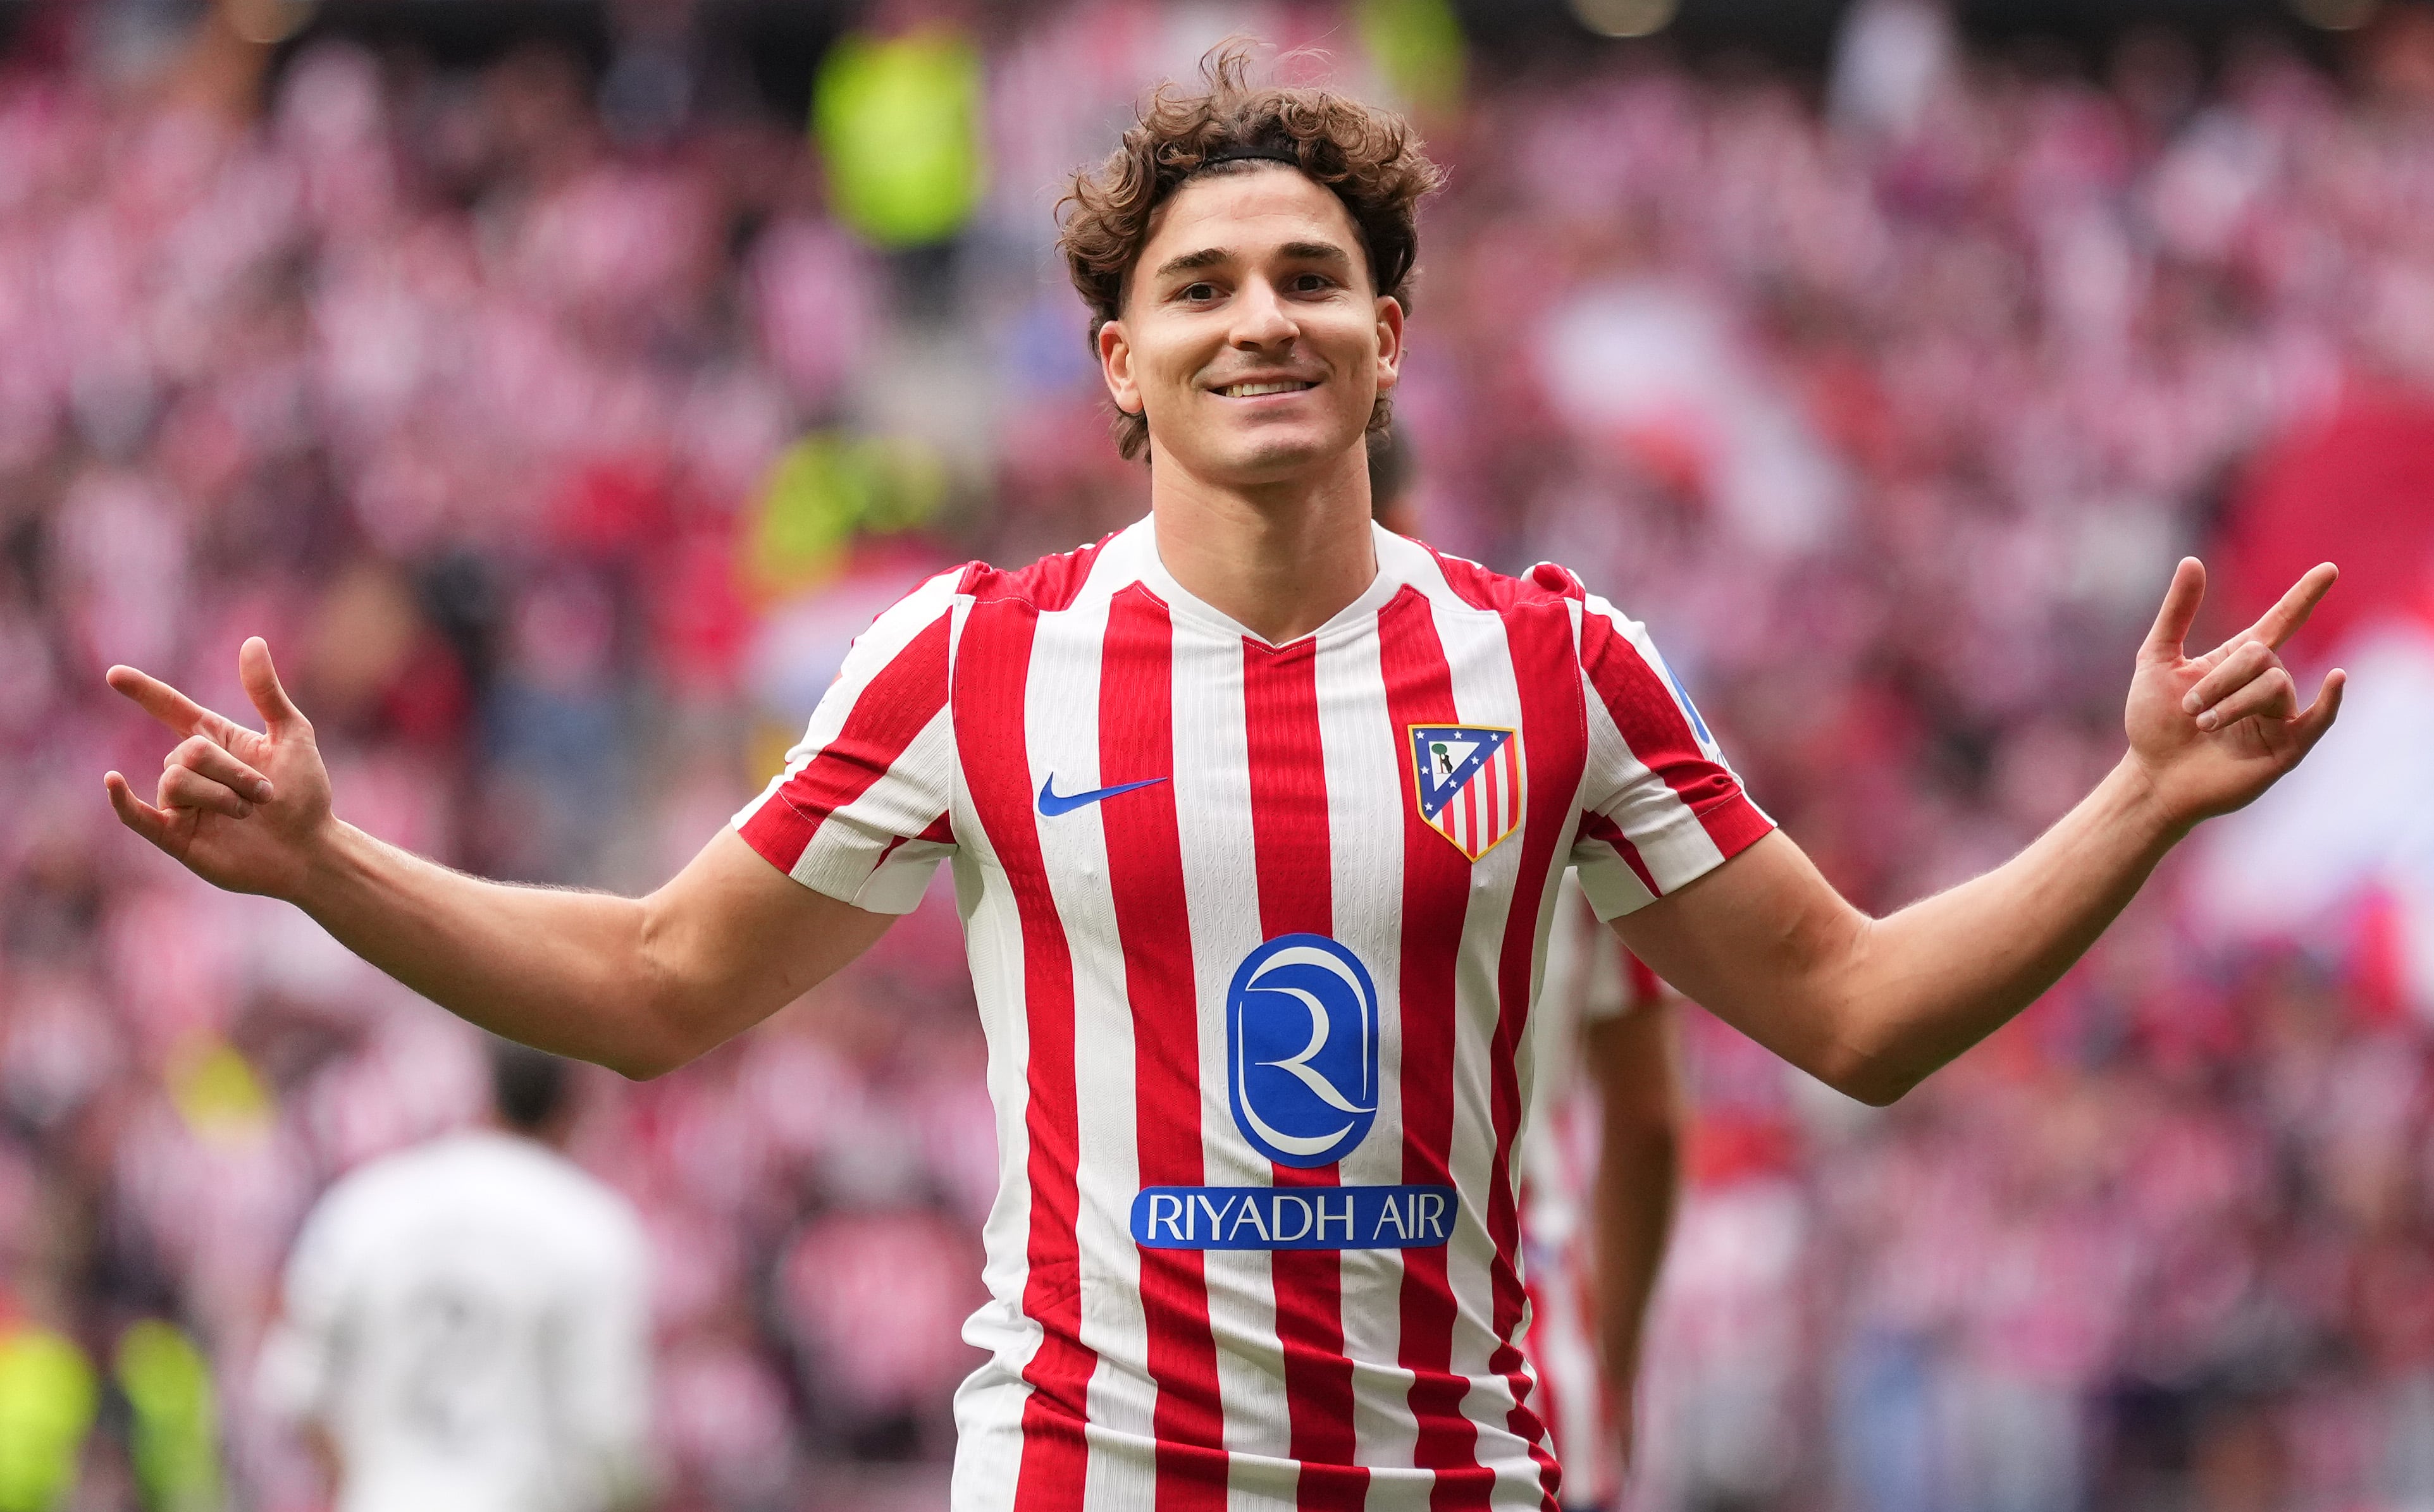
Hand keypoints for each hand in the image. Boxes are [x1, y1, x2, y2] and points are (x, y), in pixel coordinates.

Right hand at [103, 637, 334, 900]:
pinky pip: (137, 817)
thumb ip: (267, 692)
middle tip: (265, 793)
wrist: (311, 849)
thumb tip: (252, 641)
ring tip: (249, 812)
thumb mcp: (292, 736)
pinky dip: (122, 801)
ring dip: (221, 796)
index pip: (171, 709)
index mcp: (215, 741)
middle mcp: (192, 770)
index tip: (115, 674)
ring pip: (175, 782)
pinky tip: (112, 782)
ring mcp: (181, 804)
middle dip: (233, 771)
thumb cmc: (305, 794)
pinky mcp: (175, 836)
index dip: (144, 691)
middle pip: (187, 752)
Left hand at [2125, 558, 2343, 830]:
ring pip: (2274, 685)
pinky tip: (2335, 679)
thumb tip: (2192, 560)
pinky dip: (2330, 699)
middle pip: (2262, 656)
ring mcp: (2280, 715)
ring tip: (2203, 725)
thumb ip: (2176, 613)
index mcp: (2238, 662)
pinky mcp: (2288, 747)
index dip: (2303, 595)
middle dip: (2219, 679)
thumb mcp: (2157, 661)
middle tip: (2189, 708)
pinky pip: (2319, 718)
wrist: (2152, 777)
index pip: (2281, 621)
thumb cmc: (2153, 723)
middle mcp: (2265, 684)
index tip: (2328, 569)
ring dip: (2232, 702)